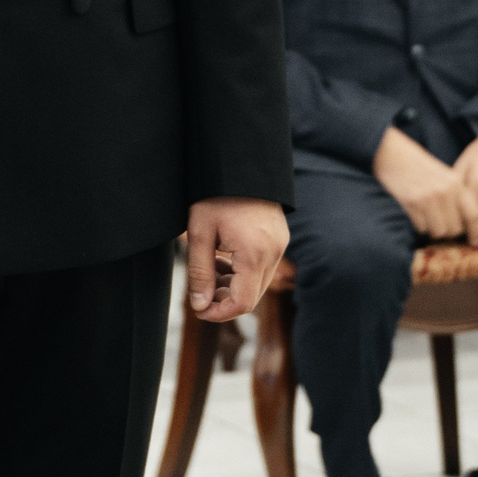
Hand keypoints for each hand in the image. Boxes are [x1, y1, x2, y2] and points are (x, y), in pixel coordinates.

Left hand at [185, 198, 287, 320]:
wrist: (240, 163)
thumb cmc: (216, 195)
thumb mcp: (200, 233)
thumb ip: (200, 273)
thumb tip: (200, 306)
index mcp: (254, 254)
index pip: (242, 304)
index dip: (219, 313)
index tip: (198, 309)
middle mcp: (273, 253)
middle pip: (251, 297)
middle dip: (224, 300)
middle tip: (199, 291)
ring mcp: (279, 245)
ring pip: (257, 284)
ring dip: (231, 286)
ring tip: (208, 269)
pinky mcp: (279, 239)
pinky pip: (262, 267)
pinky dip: (242, 272)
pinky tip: (221, 259)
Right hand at [371, 125, 466, 238]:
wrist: (391, 153)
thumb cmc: (418, 166)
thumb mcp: (444, 175)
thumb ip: (457, 196)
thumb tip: (465, 224)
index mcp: (456, 184)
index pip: (474, 215)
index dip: (476, 231)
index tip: (474, 241)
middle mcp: (444, 192)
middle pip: (455, 228)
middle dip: (449, 231)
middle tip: (441, 225)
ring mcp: (427, 199)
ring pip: (438, 231)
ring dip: (433, 230)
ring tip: (427, 219)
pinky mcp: (410, 204)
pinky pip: (421, 227)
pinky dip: (419, 226)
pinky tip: (415, 214)